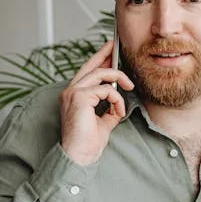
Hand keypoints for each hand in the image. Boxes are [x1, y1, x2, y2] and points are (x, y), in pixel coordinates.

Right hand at [59, 40, 133, 165]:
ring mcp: (73, 92)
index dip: (99, 58)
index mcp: (75, 95)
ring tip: (130, 87)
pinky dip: (117, 99)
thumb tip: (119, 100)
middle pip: (91, 66)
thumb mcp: (104, 120)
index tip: (110, 49)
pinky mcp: (79, 97)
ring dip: (119, 79)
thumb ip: (110, 107)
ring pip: (101, 74)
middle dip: (106, 54)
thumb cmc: (89, 141)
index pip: (87, 71)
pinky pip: (106, 89)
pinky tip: (119, 111)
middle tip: (117, 46)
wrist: (80, 155)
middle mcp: (70, 91)